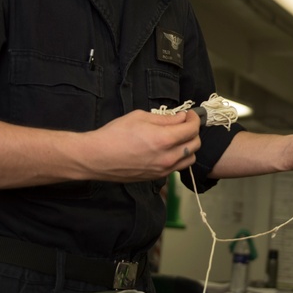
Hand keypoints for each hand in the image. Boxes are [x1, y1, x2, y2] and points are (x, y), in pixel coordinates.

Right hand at [81, 109, 201, 181]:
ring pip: (190, 159)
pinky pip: (176, 168)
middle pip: (195, 145)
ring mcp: (163, 170)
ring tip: (178, 138)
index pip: (192, 129)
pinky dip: (178, 158)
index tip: (190, 114)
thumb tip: (181, 118)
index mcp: (164, 139)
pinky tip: (167, 150)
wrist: (97, 157)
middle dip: (193, 132)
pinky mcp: (156, 178)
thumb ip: (165, 119)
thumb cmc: (115, 133)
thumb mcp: (140, 117)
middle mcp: (167, 158)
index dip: (194, 119)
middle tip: (184, 124)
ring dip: (189, 147)